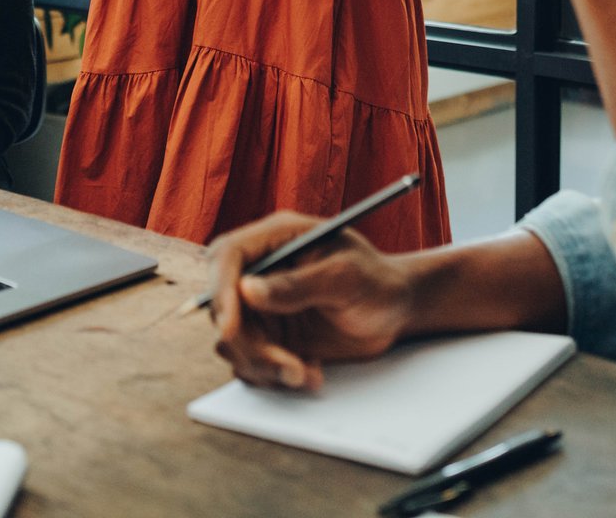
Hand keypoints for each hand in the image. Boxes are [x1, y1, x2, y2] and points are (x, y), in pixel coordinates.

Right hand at [207, 212, 414, 390]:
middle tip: (288, 367)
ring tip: (305, 373)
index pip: (227, 256)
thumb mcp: (345, 277)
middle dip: (248, 343)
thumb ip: (298, 283)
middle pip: (222, 305)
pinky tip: (309, 372)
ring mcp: (264, 306)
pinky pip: (250, 362)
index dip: (220, 290)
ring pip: (233, 340)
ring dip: (263, 365)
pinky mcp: (271, 336)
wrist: (395, 311)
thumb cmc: (377, 281)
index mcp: (277, 238)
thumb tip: (247, 289)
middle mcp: (262, 270)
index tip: (232, 329)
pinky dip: (273, 376)